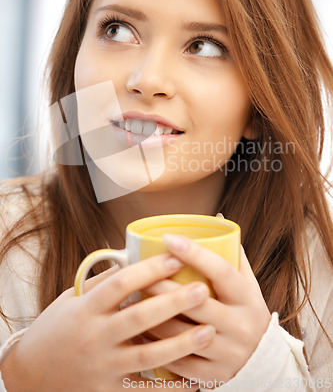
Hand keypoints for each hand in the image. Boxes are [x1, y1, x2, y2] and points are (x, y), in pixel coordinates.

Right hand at [0, 254, 211, 391]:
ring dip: (181, 343)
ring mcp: (102, 366)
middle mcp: (95, 337)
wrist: (31, 373)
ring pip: (148, 355)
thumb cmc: (56, 328)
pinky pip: (144, 390)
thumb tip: (132, 259)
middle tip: (202, 290)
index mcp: (86, 308)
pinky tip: (194, 379)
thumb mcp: (72, 299)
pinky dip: (170, 386)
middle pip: (139, 316)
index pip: (121, 283)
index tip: (176, 257)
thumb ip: (102, 283)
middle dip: (173, 302)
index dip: (150, 269)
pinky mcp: (108, 390)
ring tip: (208, 332)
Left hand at [143, 236, 270, 384]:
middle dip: (163, 286)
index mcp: (247, 298)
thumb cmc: (245, 312)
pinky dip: (157, 347)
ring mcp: (227, 353)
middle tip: (138, 272)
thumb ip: (232, 255)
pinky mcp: (213, 376)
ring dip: (153, 316)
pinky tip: (138, 334)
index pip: (220, 271)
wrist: (263, 364)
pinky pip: (179, 361)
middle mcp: (240, 325)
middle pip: (196, 303)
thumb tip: (214, 219)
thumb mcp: (247, 285)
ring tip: (131, 300)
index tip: (168, 238)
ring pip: (182, 333)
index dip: (194, 253)